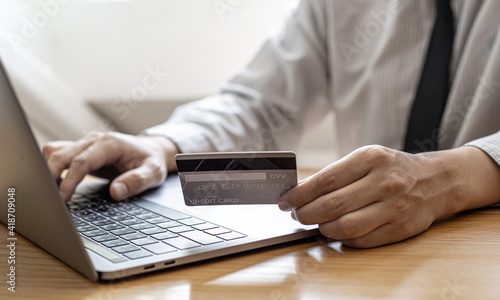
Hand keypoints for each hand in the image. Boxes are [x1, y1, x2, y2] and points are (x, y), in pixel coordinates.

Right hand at [43, 131, 178, 201]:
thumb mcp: (153, 172)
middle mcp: (94, 140)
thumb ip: (137, 181)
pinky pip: (59, 155)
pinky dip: (53, 168)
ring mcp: (86, 143)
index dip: (70, 180)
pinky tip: (56, 185)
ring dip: (49, 170)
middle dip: (52, 175)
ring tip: (52, 193)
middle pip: (61, 154)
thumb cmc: (151, 161)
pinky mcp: (81, 150)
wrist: (151, 150)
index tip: (63, 198)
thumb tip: (116, 192)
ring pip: (55, 152)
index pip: (82, 161)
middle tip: (51, 200)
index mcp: (110, 143)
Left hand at [278, 145, 499, 247]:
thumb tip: (300, 192)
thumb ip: (337, 173)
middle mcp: (384, 181)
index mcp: (371, 158)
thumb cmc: (391, 168)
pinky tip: (338, 232)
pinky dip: (344, 239)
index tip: (285, 201)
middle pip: (332, 205)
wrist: (435, 180)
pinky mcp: (401, 228)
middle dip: (306, 214)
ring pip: (345, 226)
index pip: (326, 180)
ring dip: (323, 229)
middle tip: (297, 215)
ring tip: (316, 224)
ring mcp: (394, 207)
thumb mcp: (366, 158)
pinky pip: (363, 240)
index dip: (300, 194)